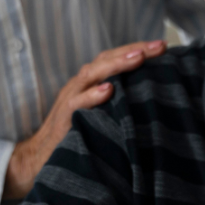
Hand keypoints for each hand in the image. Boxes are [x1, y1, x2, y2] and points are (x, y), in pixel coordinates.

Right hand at [4, 39, 166, 198]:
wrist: (40, 158)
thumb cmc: (78, 134)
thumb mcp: (101, 114)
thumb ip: (119, 103)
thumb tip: (154, 98)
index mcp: (91, 83)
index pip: (115, 59)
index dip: (138, 50)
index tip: (164, 46)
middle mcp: (81, 85)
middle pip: (106, 60)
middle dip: (134, 51)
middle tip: (159, 46)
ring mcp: (70, 99)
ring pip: (92, 75)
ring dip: (116, 65)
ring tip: (138, 58)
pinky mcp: (63, 118)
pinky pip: (77, 104)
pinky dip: (92, 95)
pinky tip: (108, 90)